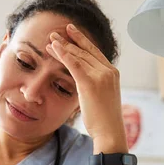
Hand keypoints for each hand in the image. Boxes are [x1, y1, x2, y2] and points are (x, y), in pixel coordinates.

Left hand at [47, 24, 126, 149]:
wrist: (110, 132)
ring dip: (63, 46)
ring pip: (78, 56)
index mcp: (113, 73)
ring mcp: (101, 76)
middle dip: (69, 41)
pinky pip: (74, 64)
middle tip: (55, 34)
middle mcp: (108, 71)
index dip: (82, 41)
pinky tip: (54, 46)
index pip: (95, 53)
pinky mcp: (90, 83)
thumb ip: (95, 85)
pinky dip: (63, 53)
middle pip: (85, 52)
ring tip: (51, 39)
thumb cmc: (105, 120)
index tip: (71, 33)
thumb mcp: (102, 98)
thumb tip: (84, 84)